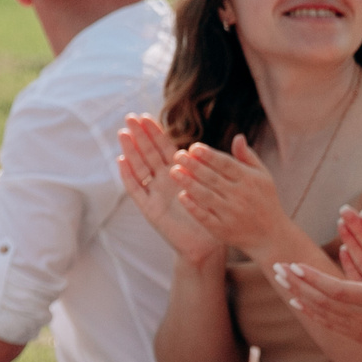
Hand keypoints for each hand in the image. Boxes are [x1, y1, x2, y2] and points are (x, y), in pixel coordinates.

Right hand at [117, 114, 218, 265]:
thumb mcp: (221, 184)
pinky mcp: (150, 209)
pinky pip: (137, 190)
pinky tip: (122, 161)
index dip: (155, 132)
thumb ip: (227, 161)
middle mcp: (164, 180)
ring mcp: (155, 193)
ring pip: (140, 167)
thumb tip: (239, 136)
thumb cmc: (214, 214)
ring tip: (123, 134)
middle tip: (131, 118)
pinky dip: (128, 176)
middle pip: (149, 153)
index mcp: (180, 172)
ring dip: (131, 151)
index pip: (164, 147)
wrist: (206, 245)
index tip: (145, 116)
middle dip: (140, 135)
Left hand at [172, 135, 294, 257]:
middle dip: (194, 165)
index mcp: (250, 180)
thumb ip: (248, 157)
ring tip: (173, 171)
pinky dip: (193, 206)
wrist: (271, 236)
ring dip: (189, 183)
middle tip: (177, 155)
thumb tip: (238, 137)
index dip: (209, 155)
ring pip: (207, 196)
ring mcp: (231, 213)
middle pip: (213, 178)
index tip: (193, 147)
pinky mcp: (222, 229)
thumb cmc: (264, 200)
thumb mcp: (262, 177)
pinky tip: (181, 196)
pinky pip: (205, 216)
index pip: (226, 164)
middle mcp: (241, 196)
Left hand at [271, 209, 361, 361]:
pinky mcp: (358, 336)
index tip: (294, 264)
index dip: (313, 278)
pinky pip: (327, 324)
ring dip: (298, 294)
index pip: (336, 290)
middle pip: (322, 300)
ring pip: (320, 312)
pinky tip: (295, 300)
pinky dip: (308, 311)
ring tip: (279, 278)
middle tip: (275, 266)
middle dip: (297, 283)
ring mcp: (359, 330)